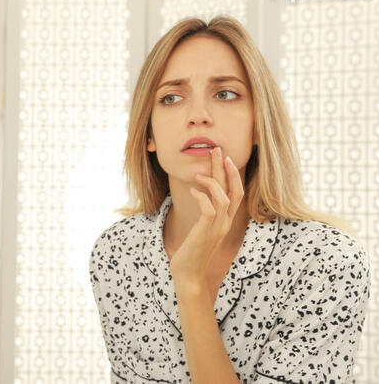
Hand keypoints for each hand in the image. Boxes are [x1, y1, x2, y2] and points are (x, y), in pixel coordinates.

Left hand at [168, 146, 243, 284]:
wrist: (188, 275)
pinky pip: (210, 210)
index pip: (236, 192)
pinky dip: (202, 197)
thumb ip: (203, 214)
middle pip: (234, 190)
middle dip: (225, 168)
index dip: (232, 174)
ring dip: (213, 182)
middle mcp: (225, 223)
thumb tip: (198, 194)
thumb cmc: (191, 251)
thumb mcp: (200, 229)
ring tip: (199, 173)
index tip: (224, 158)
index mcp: (225, 220)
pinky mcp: (206, 233)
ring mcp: (218, 228)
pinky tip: (192, 191)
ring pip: (224, 198)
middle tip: (217, 150)